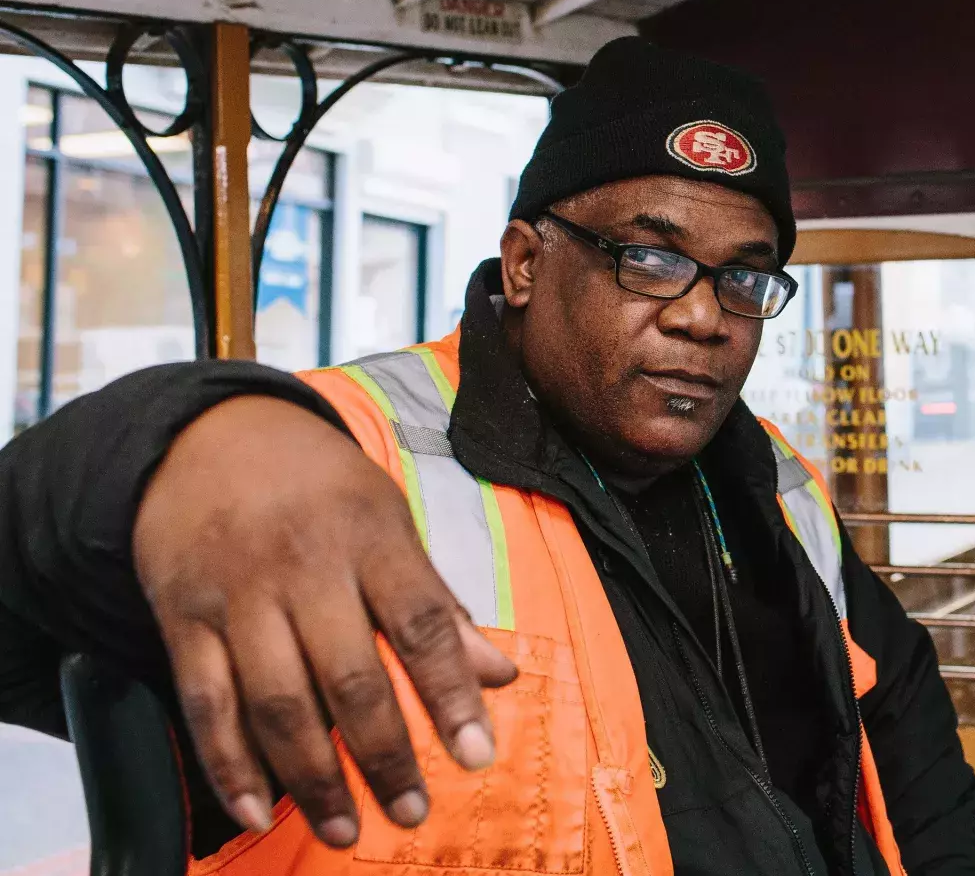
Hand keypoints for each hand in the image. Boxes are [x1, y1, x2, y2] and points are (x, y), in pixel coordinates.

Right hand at [134, 396, 518, 847]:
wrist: (205, 435)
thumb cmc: (318, 487)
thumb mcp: (390, 522)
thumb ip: (438, 603)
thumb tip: (500, 674)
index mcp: (371, 540)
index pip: (421, 625)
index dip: (451, 694)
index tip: (478, 755)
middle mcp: (304, 569)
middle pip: (348, 676)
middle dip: (384, 754)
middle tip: (411, 812)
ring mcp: (238, 596)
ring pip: (276, 702)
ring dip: (312, 777)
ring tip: (345, 829)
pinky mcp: (184, 619)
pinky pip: (206, 703)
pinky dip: (228, 764)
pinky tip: (257, 809)